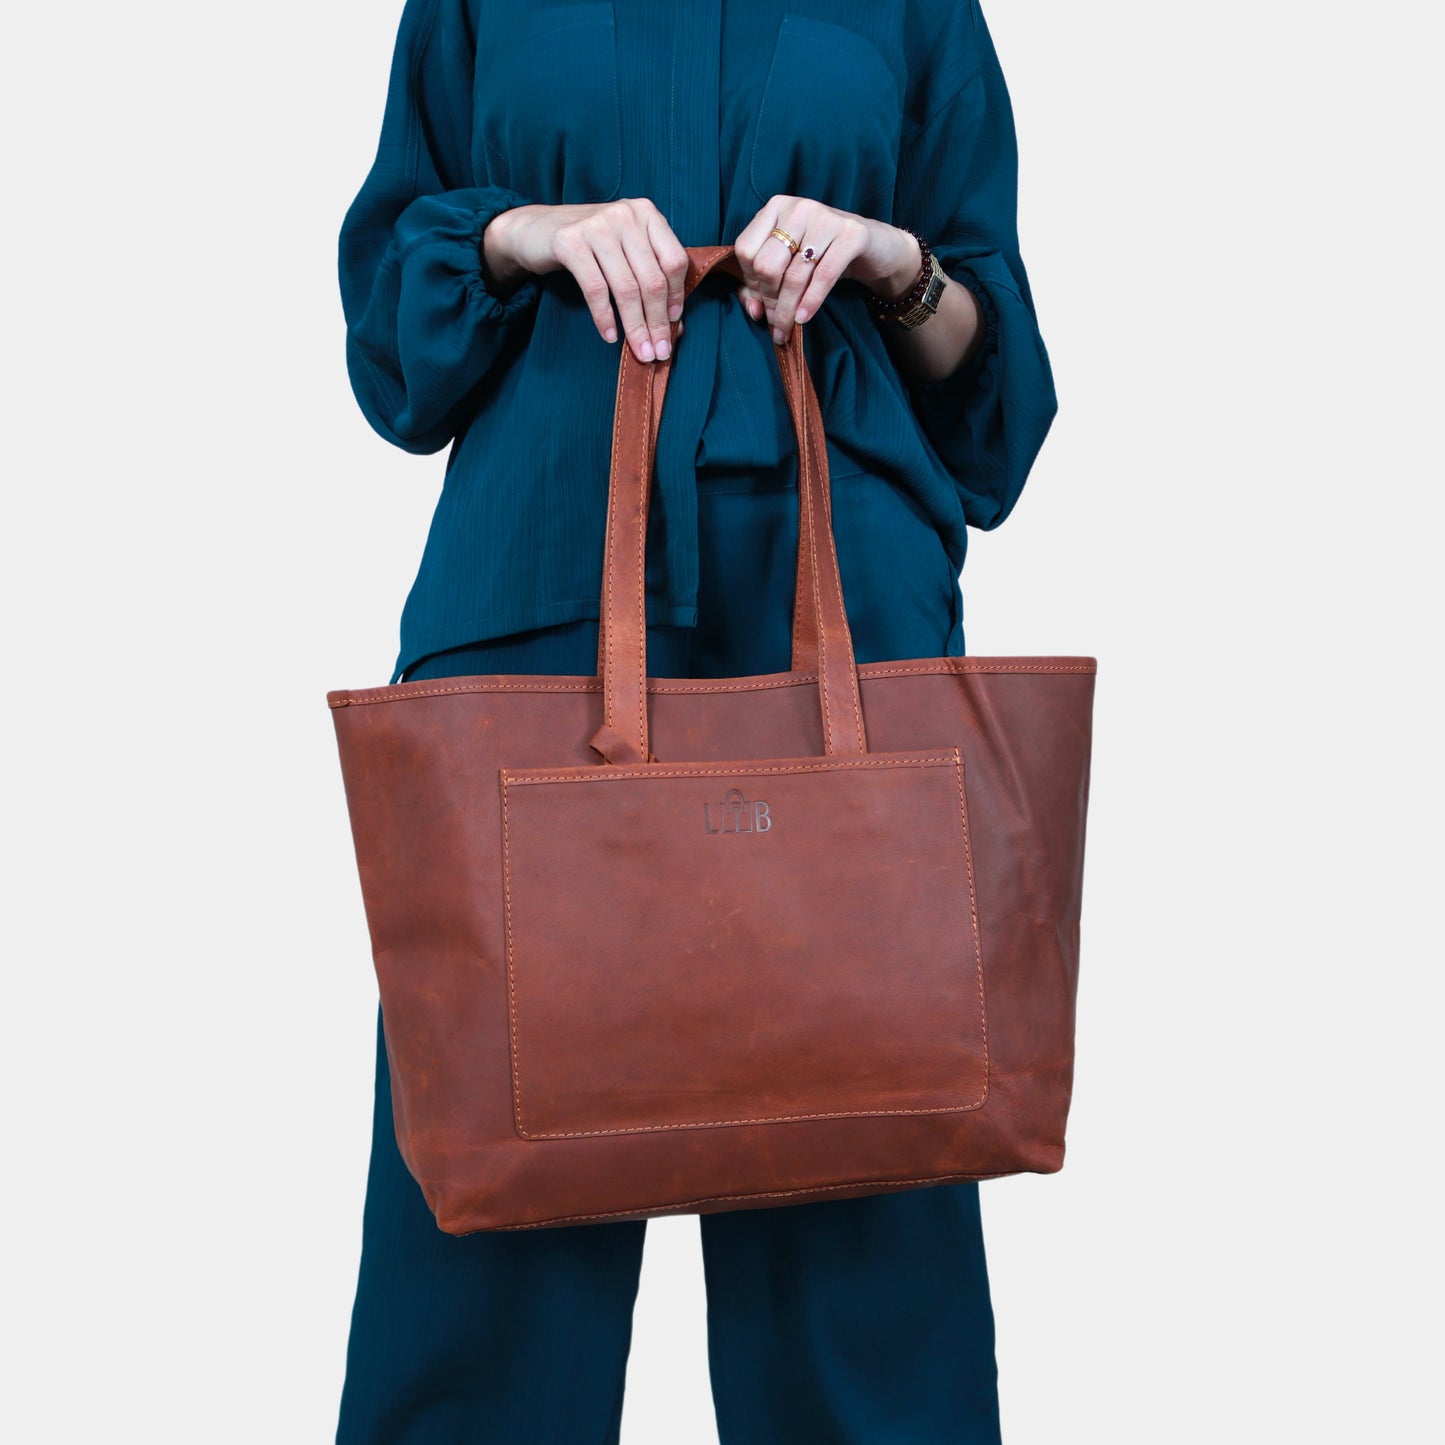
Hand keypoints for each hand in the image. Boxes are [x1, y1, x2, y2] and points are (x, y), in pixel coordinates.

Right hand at [483, 199, 687, 362]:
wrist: (536, 230)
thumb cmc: (589, 246)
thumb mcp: (624, 251)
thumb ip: (651, 277)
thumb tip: (677, 328)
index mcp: (646, 213)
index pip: (674, 261)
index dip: (677, 297)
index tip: (674, 325)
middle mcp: (625, 214)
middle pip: (652, 279)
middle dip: (657, 322)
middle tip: (659, 352)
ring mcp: (598, 226)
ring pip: (627, 288)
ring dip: (635, 327)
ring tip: (640, 351)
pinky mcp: (571, 242)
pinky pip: (596, 290)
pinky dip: (605, 318)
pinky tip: (610, 336)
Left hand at [733, 196, 921, 344]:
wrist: (875, 248)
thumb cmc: (825, 256)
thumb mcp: (791, 265)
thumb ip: (762, 285)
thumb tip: (754, 311)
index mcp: (776, 208)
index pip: (745, 250)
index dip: (751, 282)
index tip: (762, 302)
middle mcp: (798, 207)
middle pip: (766, 264)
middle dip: (769, 300)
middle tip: (776, 321)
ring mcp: (825, 217)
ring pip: (794, 276)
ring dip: (788, 311)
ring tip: (786, 331)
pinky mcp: (851, 234)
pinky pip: (823, 276)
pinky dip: (811, 302)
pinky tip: (804, 318)